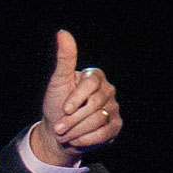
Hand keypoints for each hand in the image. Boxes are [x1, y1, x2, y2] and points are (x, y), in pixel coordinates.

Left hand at [32, 29, 120, 163]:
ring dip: (77, 131)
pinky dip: (86, 140)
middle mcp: (108, 90)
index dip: (76, 98)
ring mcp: (113, 108)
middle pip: (93, 105)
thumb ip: (64, 58)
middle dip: (72, 119)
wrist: (58, 133)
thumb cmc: (57, 104)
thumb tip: (62, 32)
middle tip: (60, 127)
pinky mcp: (115, 126)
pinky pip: (104, 133)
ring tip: (66, 134)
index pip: (91, 84)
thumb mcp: (58, 81)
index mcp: (95, 76)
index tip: (65, 109)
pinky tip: (77, 140)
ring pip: (98, 120)